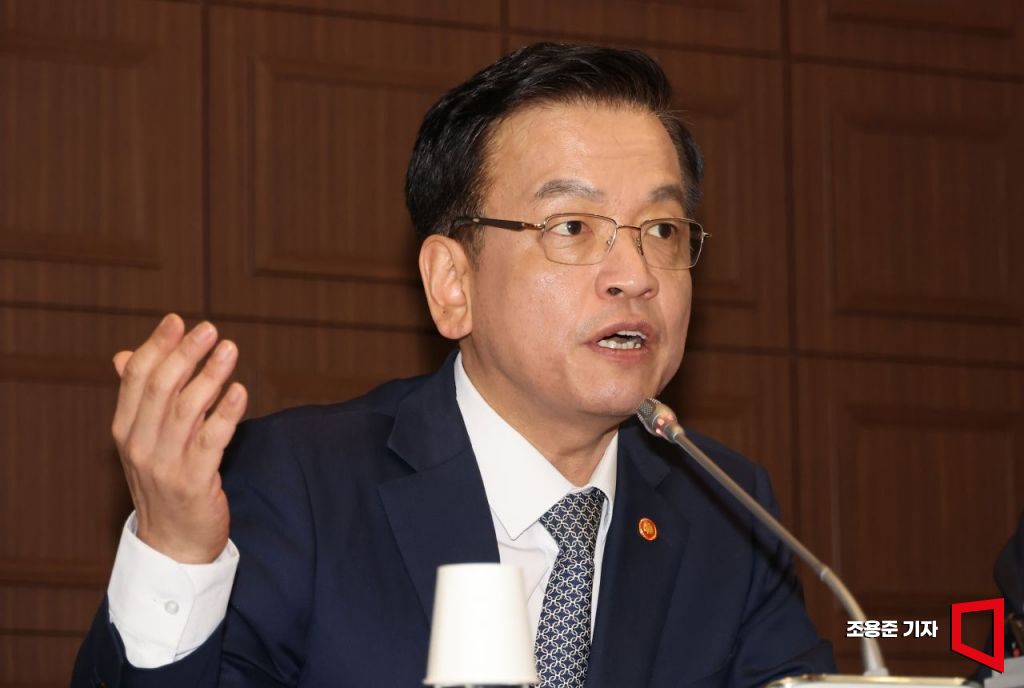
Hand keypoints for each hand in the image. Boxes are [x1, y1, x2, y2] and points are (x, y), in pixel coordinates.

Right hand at [111, 314, 247, 563]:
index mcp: (125, 430)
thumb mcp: (144, 441)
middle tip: (210, 329)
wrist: (173, 543)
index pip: (135, 379)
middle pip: (161, 388)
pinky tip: (240, 391)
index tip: (177, 320)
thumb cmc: (165, 482)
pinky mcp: (194, 482)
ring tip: (230, 350)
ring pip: (187, 409)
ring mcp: (166, 465)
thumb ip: (140, 399)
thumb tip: (125, 355)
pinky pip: (212, 440)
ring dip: (210, 375)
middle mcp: (140, 445)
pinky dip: (227, 413)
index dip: (157, 346)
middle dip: (185, 354)